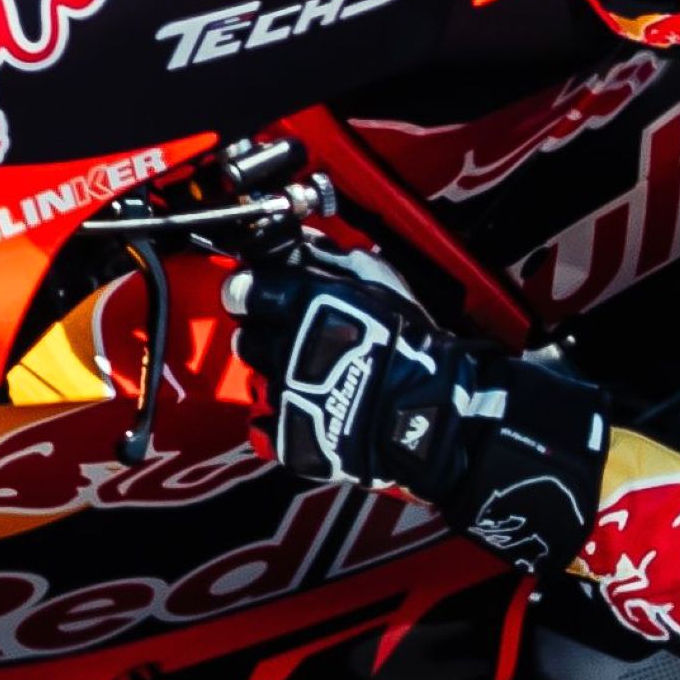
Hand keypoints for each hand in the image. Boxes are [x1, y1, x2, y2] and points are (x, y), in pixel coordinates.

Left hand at [229, 249, 609, 570]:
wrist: (434, 417)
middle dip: (268, 336)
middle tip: (298, 341)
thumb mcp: (381, 285)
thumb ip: (333, 260)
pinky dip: (280, 421)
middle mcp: (290, 350)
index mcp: (308, 306)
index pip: (245, 290)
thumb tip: (300, 241)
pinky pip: (263, 426)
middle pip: (248, 337)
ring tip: (316, 378)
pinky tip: (310, 411)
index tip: (260, 295)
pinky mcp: (292, 438)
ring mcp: (288, 397)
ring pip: (257, 380)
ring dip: (278, 377)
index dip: (252, 291)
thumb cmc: (414, 348)